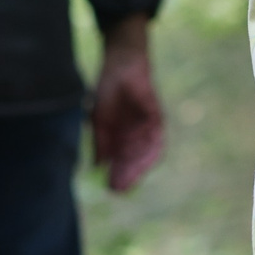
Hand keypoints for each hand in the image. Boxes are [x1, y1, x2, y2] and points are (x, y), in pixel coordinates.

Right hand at [91, 14, 165, 192]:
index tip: (110, 188)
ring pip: (146, 153)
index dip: (118, 174)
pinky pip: (157, 138)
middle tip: (117, 189)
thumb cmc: (108, 90)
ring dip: (137, 167)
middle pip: (135, 160)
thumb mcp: (99, 120)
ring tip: (127, 179)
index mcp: (123, 136)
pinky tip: (141, 162)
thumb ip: (100, 142)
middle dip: (127, 175)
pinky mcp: (157, 116)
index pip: (122, 160)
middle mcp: (137, 134)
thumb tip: (97, 166)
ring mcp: (148, 126)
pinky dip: (149, 151)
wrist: (120, 64)